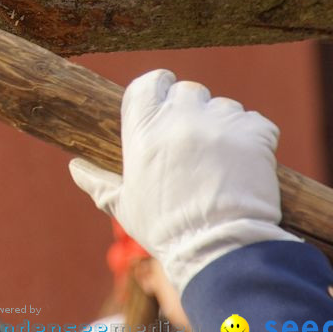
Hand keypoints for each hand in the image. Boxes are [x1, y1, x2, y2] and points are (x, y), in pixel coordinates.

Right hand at [69, 69, 298, 292]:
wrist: (218, 248)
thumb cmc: (165, 229)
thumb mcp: (125, 206)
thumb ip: (99, 182)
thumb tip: (76, 167)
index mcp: (144, 130)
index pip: (148, 83)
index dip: (159, 86)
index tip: (165, 98)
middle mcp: (179, 118)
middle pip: (188, 91)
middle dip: (193, 109)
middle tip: (195, 139)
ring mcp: (218, 124)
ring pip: (224, 106)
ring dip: (224, 125)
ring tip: (224, 159)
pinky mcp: (253, 134)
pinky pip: (256, 122)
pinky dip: (255, 139)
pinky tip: (248, 164)